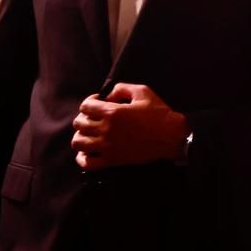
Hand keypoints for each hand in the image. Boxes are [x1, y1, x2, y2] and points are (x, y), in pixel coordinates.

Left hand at [72, 83, 187, 169]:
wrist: (171, 137)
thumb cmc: (158, 113)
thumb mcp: (143, 91)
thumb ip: (122, 88)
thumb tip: (108, 95)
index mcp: (112, 112)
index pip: (85, 106)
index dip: (89, 102)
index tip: (98, 102)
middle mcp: (106, 129)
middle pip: (79, 123)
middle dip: (84, 117)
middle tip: (94, 117)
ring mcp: (107, 146)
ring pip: (78, 142)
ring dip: (81, 136)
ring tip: (90, 134)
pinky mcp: (112, 160)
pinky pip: (87, 163)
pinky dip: (82, 158)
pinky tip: (87, 152)